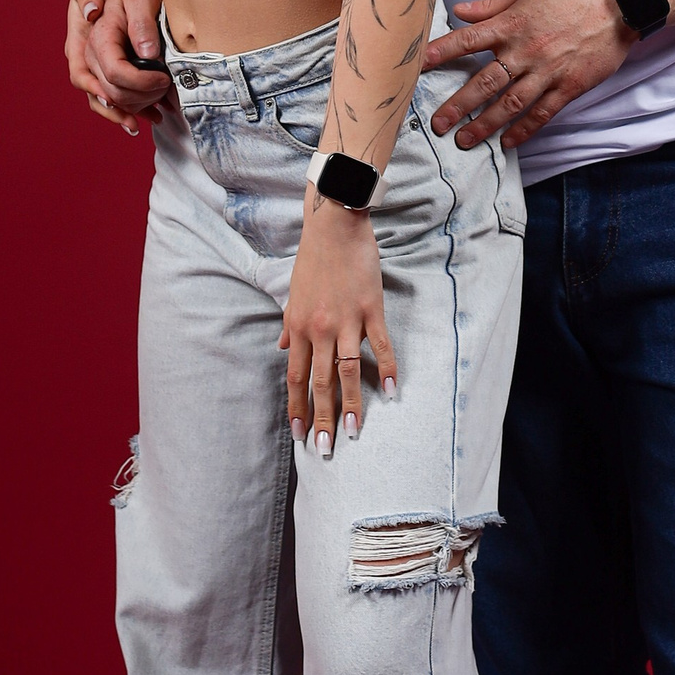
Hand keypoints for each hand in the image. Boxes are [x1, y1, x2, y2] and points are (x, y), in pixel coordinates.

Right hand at [67, 0, 169, 133]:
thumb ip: (141, 22)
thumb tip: (147, 52)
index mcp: (97, 36)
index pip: (112, 70)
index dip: (138, 81)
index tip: (163, 78)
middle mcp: (88, 53)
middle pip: (104, 90)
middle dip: (134, 100)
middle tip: (164, 94)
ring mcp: (94, 63)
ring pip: (103, 99)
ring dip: (128, 112)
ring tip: (156, 116)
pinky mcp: (105, 68)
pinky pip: (110, 96)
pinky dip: (129, 110)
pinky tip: (153, 115)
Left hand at [280, 198, 397, 458]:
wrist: (334, 226)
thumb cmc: (313, 259)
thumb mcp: (293, 295)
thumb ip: (289, 326)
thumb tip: (283, 351)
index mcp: (298, 327)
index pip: (296, 377)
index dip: (297, 407)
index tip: (300, 434)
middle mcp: (319, 329)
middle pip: (321, 382)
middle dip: (322, 417)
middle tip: (325, 448)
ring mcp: (346, 321)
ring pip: (348, 371)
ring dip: (351, 403)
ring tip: (354, 431)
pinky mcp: (371, 310)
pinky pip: (380, 346)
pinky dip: (387, 369)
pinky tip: (391, 391)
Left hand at [423, 0, 637, 151]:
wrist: (619, 3)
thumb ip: (491, 5)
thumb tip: (459, 10)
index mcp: (512, 24)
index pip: (468, 40)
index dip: (441, 53)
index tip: (418, 67)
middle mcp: (525, 51)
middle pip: (484, 82)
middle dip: (458, 105)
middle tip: (437, 124)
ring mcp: (548, 71)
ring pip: (510, 104)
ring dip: (485, 125)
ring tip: (465, 140)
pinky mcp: (569, 86)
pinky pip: (542, 113)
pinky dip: (524, 130)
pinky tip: (508, 143)